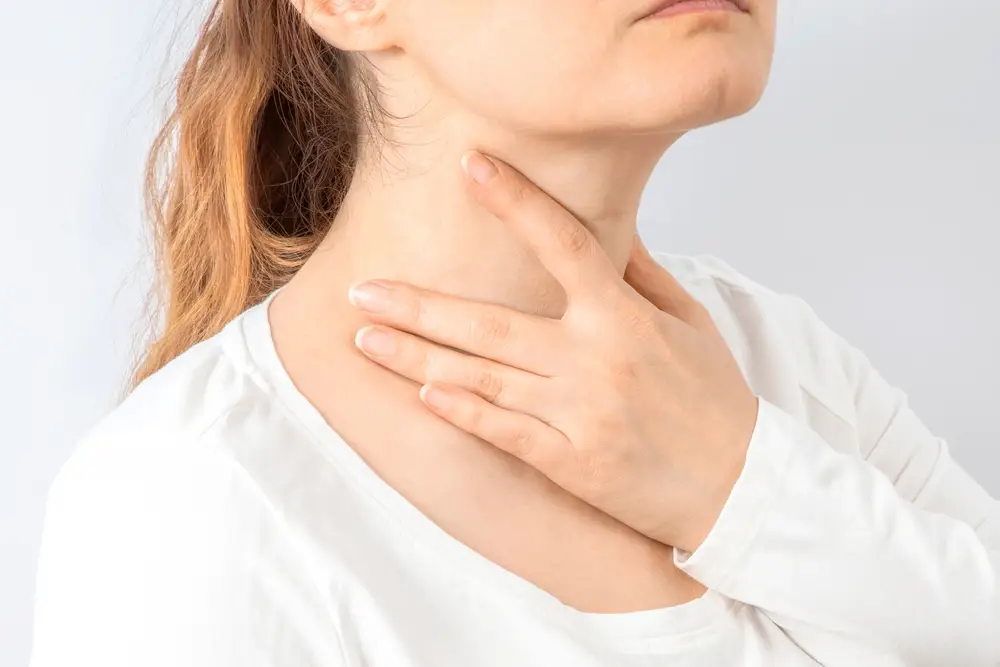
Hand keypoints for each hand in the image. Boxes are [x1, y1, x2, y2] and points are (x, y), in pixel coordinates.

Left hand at [347, 151, 759, 552]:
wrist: (742, 487)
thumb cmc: (717, 400)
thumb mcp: (691, 322)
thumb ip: (643, 274)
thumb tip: (609, 230)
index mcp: (625, 319)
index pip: (563, 243)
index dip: (515, 200)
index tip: (470, 164)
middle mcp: (595, 361)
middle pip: (491, 324)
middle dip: (420, 304)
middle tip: (364, 288)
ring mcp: (579, 415)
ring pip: (484, 378)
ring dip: (418, 356)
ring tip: (366, 336)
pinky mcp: (573, 464)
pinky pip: (505, 434)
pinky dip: (463, 413)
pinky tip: (421, 393)